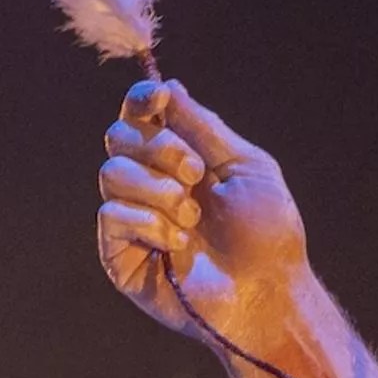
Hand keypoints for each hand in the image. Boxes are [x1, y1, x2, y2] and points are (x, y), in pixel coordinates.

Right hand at [101, 79, 309, 347]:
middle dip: (159, 148)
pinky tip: (178, 243)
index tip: (157, 97)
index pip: (142, 119)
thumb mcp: (244, 165)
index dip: (141, 102)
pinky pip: (111, 216)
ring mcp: (130, 219)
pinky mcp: (117, 254)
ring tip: (193, 216)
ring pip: (112, 175)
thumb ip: (203, 126)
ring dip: (159, 190)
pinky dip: (149, 223)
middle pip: (119, 138)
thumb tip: (169, 87)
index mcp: (178, 159)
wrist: (263, 290)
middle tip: (197, 172)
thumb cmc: (265, 231)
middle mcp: (149, 185)